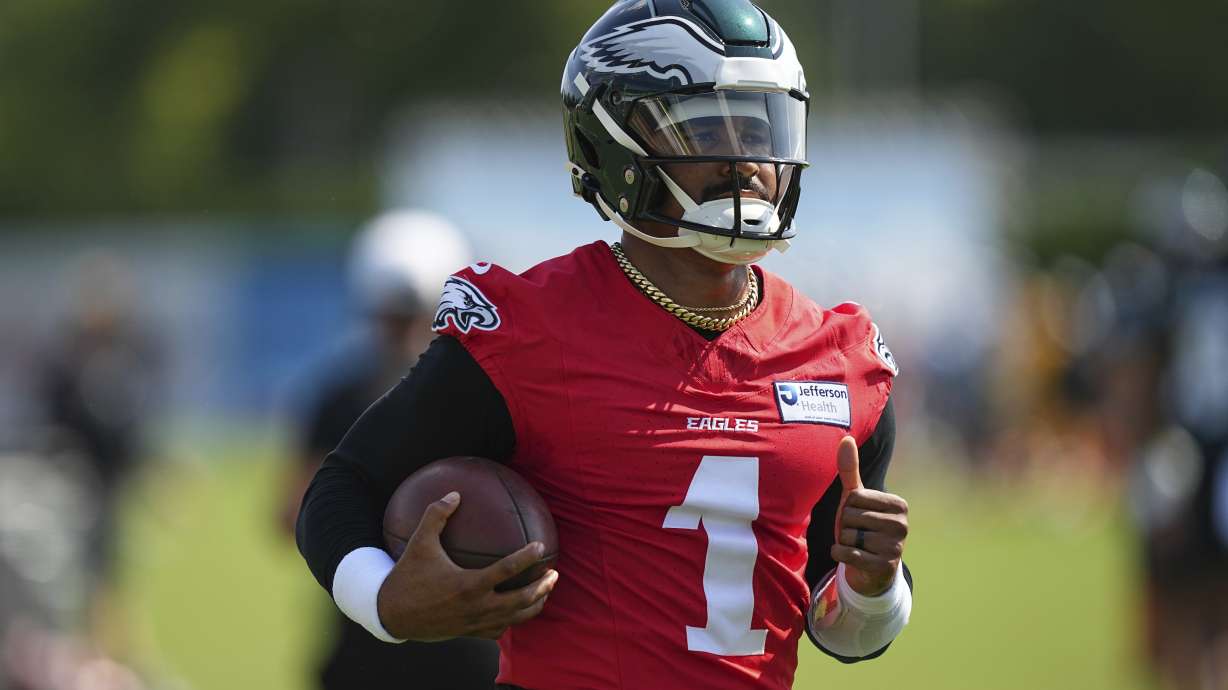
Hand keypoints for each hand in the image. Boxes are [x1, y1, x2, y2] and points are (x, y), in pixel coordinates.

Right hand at [376, 492, 558, 640]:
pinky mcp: (469, 633)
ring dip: (534, 605)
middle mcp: (477, 607)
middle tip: (554, 573)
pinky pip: (498, 630)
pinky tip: (516, 610)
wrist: (391, 615)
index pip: (507, 569)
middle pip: (521, 599)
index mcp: (469, 584)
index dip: (527, 558)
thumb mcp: (419, 542)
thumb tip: (455, 492)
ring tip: (545, 591)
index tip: (540, 546)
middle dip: (542, 587)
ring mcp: (475, 623)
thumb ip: (437, 515)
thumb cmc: (406, 576)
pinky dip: (512, 620)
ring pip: (514, 618)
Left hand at [832, 436, 908, 596]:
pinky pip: (847, 555)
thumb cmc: (862, 525)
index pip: (855, 498)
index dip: (849, 508)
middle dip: (846, 526)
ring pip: (848, 536)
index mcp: (899, 505)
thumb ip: (850, 469)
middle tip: (858, 533)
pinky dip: (840, 555)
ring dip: (844, 541)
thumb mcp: (856, 498)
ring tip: (857, 545)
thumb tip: (845, 438)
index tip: (860, 516)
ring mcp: (895, 548)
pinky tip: (850, 556)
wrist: (870, 567)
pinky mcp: (883, 567)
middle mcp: (902, 526)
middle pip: (851, 516)